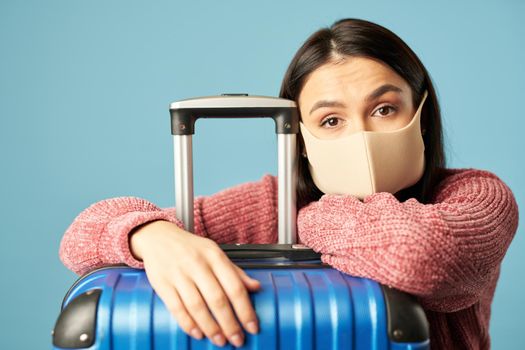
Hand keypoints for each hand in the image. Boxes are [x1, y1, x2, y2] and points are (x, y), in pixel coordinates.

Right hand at [130, 220, 260, 346]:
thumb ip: (235, 272)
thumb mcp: (215, 253)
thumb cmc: (191, 248)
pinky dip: (188, 324)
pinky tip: (198, 333)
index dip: (245, 310)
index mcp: (215, 256)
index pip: (234, 286)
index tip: (252, 326)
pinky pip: (176, 308)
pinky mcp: (162, 284)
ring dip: (211, 327)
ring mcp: (179, 274)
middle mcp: (198, 264)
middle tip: (237, 340)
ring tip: (220, 340)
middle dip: (230, 324)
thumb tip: (256, 287)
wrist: (159, 237)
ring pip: (197, 306)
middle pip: (217, 299)